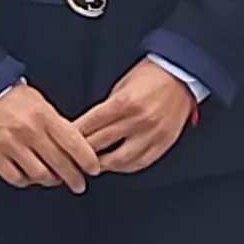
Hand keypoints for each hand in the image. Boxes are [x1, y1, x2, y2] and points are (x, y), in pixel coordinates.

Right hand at [0, 83, 102, 192]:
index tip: (93, 169)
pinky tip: (31, 177)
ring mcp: (10, 145)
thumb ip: (57, 124)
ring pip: (39, 175)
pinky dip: (27, 181)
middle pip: (59, 164)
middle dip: (74, 178)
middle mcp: (29, 131)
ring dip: (51, 181)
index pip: (74, 143)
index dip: (87, 160)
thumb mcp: (41, 103)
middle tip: (79, 184)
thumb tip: (75, 148)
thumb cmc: (13, 98)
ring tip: (54, 179)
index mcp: (44, 115)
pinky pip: (16, 178)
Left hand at [75, 59, 199, 174]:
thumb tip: (89, 127)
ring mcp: (151, 135)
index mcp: (125, 103)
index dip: (73, 136)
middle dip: (80, 153)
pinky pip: (139, 163)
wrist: (181, 75)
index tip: (61, 142)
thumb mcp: (122, 86)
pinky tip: (114, 166)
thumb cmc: (151, 76)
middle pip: (100, 144)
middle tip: (68, 159)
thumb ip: (107, 108)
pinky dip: (123, 167)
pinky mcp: (162, 143)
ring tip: (89, 166)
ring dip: (100, 165)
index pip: (90, 125)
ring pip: (119, 160)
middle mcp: (138, 121)